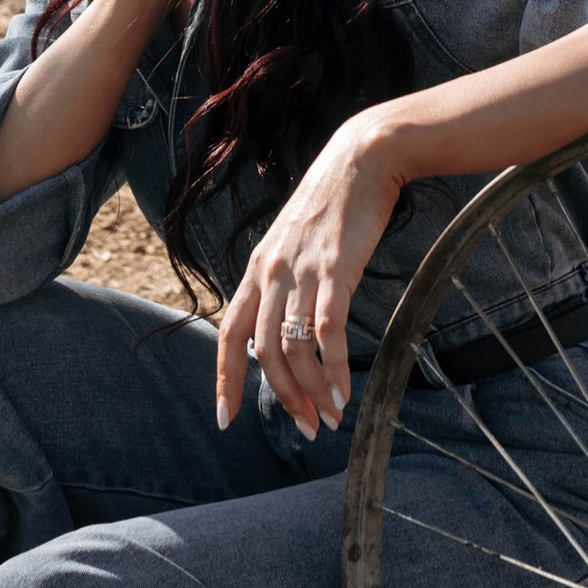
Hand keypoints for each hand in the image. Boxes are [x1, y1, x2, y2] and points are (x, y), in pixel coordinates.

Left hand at [214, 117, 400, 437]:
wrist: (362, 159)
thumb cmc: (332, 206)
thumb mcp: (293, 244)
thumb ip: (282, 283)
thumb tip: (283, 332)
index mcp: (256, 269)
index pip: (229, 334)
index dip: (226, 379)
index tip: (226, 418)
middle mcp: (270, 273)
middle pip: (263, 351)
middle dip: (283, 397)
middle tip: (305, 428)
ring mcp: (301, 271)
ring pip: (293, 348)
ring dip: (310, 391)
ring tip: (329, 417)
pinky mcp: (335, 269)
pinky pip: (328, 331)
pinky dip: (334, 367)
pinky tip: (344, 390)